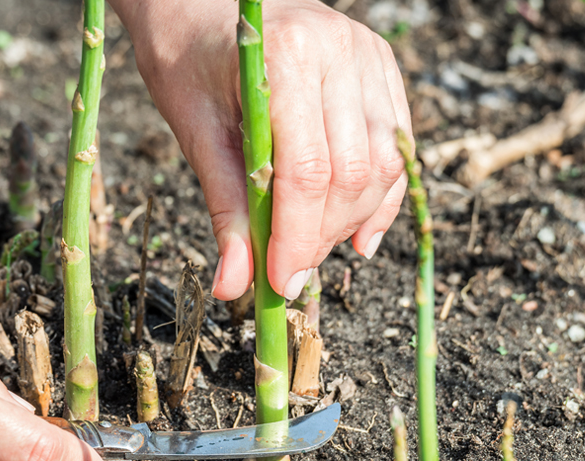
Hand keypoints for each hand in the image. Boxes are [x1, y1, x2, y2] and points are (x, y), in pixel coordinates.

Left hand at [111, 0, 411, 300]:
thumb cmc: (188, 57)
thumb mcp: (193, 130)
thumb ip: (224, 207)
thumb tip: (235, 285)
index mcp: (288, 58)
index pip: (308, 171)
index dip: (298, 237)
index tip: (280, 282)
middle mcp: (341, 51)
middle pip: (353, 173)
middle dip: (322, 235)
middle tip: (288, 270)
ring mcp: (368, 56)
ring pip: (384, 164)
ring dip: (350, 220)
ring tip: (310, 245)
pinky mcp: (381, 67)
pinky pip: (397, 146)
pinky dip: (380, 197)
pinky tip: (355, 234)